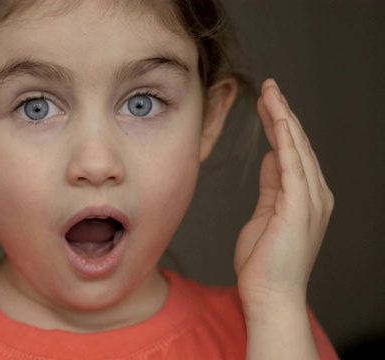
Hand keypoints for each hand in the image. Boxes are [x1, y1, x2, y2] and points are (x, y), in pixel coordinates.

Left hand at [234, 79, 332, 307]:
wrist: (270, 294)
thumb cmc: (264, 261)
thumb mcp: (266, 213)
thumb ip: (272, 185)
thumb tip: (272, 158)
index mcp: (305, 195)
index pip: (293, 150)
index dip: (280, 124)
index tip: (266, 102)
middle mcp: (314, 193)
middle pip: (298, 143)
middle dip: (282, 112)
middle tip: (269, 86)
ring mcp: (310, 200)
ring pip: (297, 147)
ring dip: (283, 117)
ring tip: (271, 91)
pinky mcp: (298, 207)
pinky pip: (293, 164)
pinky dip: (286, 139)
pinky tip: (277, 117)